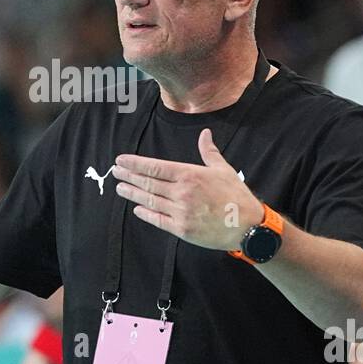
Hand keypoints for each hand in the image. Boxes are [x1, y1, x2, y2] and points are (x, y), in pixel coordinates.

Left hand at [112, 128, 264, 251]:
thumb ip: (209, 152)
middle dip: (129, 176)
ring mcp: (180, 212)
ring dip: (132, 194)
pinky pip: (158, 220)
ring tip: (120, 188)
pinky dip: (145, 214)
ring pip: (149, 201)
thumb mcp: (223, 170)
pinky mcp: (181, 229)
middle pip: (148, 183)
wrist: (247, 226)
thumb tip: (205, 134)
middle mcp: (181, 193)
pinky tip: (137, 209)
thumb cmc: (236, 197)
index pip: (155, 167)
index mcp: (189, 175)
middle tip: (115, 171)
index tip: (121, 160)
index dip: (135, 163)